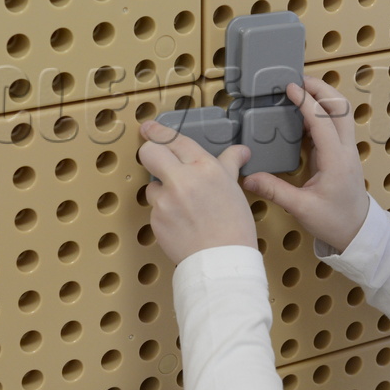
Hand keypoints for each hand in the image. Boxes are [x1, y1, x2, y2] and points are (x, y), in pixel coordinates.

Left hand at [139, 122, 256, 265]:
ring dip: (161, 190)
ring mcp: (165, 200)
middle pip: (149, 152)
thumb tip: (240, 151)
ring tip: (183, 206)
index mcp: (204, 167)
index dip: (158, 132)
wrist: (222, 261)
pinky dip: (164, 212)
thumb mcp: (234, 188)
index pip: (174, 140)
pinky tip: (181, 222)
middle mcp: (182, 179)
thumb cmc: (233, 227)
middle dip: (150, 152)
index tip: (150, 128)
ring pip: (151, 184)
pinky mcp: (155, 219)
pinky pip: (154, 208)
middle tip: (157, 159)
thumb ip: (229, 164)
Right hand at [242, 77, 368, 251]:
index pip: (322, 121)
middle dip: (321, 88)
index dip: (306, 101)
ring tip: (300, 90)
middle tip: (298, 80)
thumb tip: (247, 177)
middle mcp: (345, 150)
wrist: (358, 232)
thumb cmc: (335, 222)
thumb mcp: (301, 208)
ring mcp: (346, 150)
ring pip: (341, 113)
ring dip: (324, 97)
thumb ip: (275, 191)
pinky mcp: (342, 153)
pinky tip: (303, 113)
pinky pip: (335, 124)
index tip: (290, 88)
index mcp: (336, 161)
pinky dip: (321, 112)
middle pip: (340, 107)